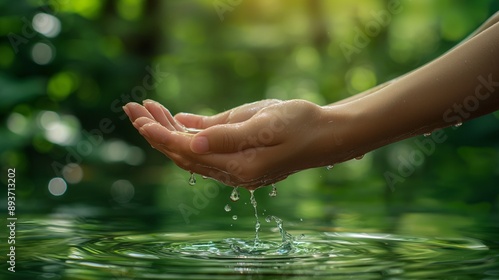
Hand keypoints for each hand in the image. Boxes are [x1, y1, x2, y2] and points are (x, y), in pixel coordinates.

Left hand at [123, 99, 337, 188]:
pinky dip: (189, 133)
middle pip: (184, 153)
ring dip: (169, 130)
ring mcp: (235, 165)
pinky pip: (207, 147)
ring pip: (193, 150)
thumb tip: (191, 140)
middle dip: (156, 131)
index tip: (139, 119)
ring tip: (148, 108)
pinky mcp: (240, 156)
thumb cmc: (300, 125)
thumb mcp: (265, 125)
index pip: (189, 152)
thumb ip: (228, 135)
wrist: (326, 134)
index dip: (162, 135)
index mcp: (238, 167)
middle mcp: (232, 171)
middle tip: (132, 109)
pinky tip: (176, 119)